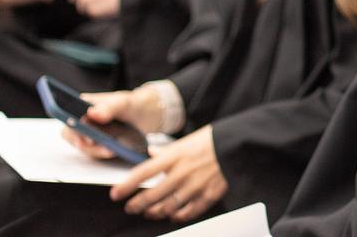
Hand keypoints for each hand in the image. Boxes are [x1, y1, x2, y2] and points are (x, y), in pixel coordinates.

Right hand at [59, 88, 165, 157]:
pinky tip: (115, 151)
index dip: (73, 130)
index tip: (84, 138)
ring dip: (97, 151)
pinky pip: (96, 154)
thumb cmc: (131, 105)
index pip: (69, 119)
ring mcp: (89, 136)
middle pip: (74, 137)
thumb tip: (91, 113)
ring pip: (85, 148)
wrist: (146, 115)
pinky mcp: (98, 147)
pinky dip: (104, 154)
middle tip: (102, 147)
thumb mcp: (123, 102)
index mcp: (82, 106)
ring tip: (112, 150)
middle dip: (86, 145)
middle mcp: (82, 122)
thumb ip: (109, 107)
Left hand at [111, 126, 226, 222]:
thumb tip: (152, 154)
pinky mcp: (209, 194)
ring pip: (168, 207)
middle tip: (130, 207)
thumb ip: (167, 150)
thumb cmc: (214, 139)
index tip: (116, 194)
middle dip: (137, 204)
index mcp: (175, 155)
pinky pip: (189, 211)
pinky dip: (179, 216)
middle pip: (153, 195)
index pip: (143, 173)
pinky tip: (174, 215)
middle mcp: (183, 172)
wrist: (240, 144)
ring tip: (150, 212)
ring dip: (156, 212)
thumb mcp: (187, 140)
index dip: (126, 185)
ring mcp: (196, 185)